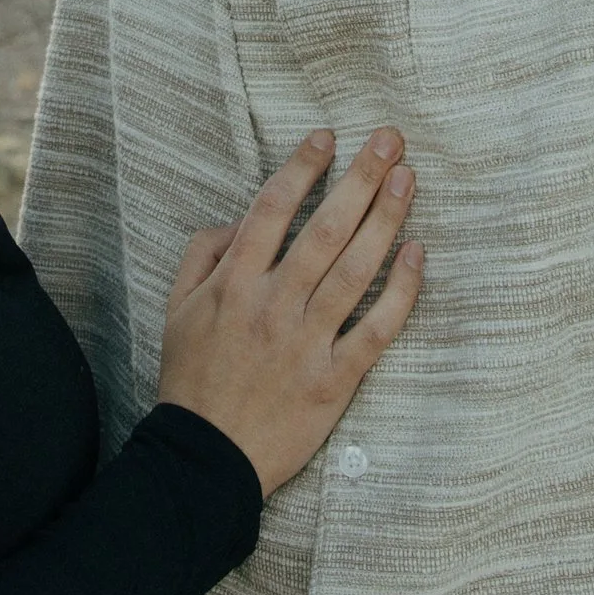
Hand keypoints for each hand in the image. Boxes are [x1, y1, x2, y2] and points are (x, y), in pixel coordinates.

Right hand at [156, 130, 423, 495]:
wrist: (205, 458)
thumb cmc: (192, 380)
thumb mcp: (176, 309)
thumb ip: (203, 255)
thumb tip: (239, 219)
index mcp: (233, 284)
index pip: (272, 209)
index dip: (302, 168)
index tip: (328, 136)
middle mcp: (272, 305)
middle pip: (324, 229)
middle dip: (360, 178)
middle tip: (389, 140)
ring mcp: (306, 341)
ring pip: (355, 270)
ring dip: (385, 220)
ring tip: (407, 180)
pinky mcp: (334, 379)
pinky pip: (376, 328)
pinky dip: (401, 291)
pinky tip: (416, 254)